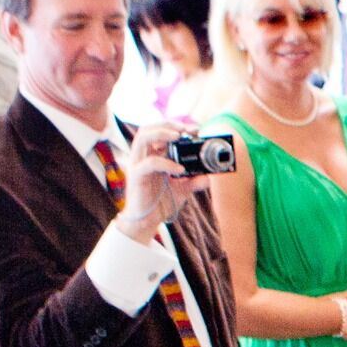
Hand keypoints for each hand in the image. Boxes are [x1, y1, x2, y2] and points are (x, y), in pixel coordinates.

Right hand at [117, 120, 206, 241]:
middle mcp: (142, 156)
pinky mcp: (136, 175)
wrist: (146, 222)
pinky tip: (180, 169)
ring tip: (178, 136)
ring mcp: (137, 164)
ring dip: (161, 133)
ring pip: (143, 138)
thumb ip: (195, 181)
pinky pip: (150, 163)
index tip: (195, 128)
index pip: (160, 131)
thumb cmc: (160, 202)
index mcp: (152, 155)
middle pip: (148, 128)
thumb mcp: (182, 189)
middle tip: (186, 129)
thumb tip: (210, 176)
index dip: (176, 126)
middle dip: (168, 124)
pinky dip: (166, 162)